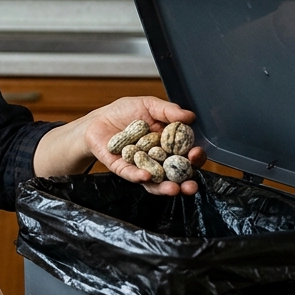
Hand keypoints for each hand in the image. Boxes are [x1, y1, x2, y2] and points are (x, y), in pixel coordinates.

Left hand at [84, 96, 206, 195]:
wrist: (99, 119)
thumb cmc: (126, 112)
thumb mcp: (149, 106)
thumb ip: (169, 111)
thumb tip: (190, 116)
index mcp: (168, 144)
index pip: (186, 154)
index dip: (194, 156)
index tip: (196, 154)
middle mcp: (158, 159)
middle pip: (176, 174)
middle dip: (186, 181)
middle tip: (191, 184)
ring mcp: (141, 167)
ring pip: (156, 181)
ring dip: (166, 187)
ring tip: (174, 189)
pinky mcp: (124, 169)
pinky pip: (132, 175)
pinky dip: (139, 176)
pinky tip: (146, 176)